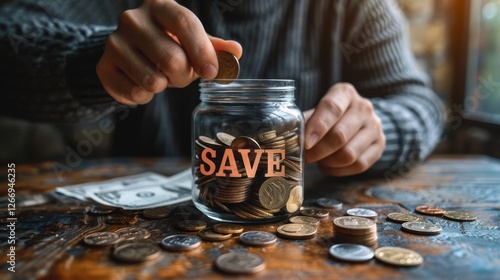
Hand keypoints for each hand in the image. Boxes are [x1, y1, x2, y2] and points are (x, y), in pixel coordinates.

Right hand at [96, 0, 241, 105]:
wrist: (128, 51)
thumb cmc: (168, 43)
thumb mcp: (192, 40)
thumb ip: (214, 47)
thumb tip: (235, 52)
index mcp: (160, 5)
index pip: (184, 23)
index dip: (201, 51)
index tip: (211, 73)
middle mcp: (132, 19)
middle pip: (171, 59)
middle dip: (183, 76)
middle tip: (181, 74)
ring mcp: (114, 42)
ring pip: (152, 80)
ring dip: (163, 87)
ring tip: (159, 76)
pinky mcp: (103, 67)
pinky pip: (135, 93)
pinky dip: (145, 97)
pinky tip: (142, 84)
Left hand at [304, 83, 385, 175]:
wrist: (357, 120)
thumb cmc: (328, 117)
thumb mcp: (315, 113)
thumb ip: (304, 123)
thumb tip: (287, 141)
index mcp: (344, 93)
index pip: (332, 108)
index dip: (318, 127)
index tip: (306, 144)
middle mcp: (363, 107)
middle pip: (340, 135)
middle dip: (318, 151)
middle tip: (305, 158)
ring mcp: (375, 126)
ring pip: (350, 154)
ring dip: (328, 162)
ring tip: (318, 161)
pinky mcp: (380, 144)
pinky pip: (359, 165)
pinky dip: (339, 170)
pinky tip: (328, 166)